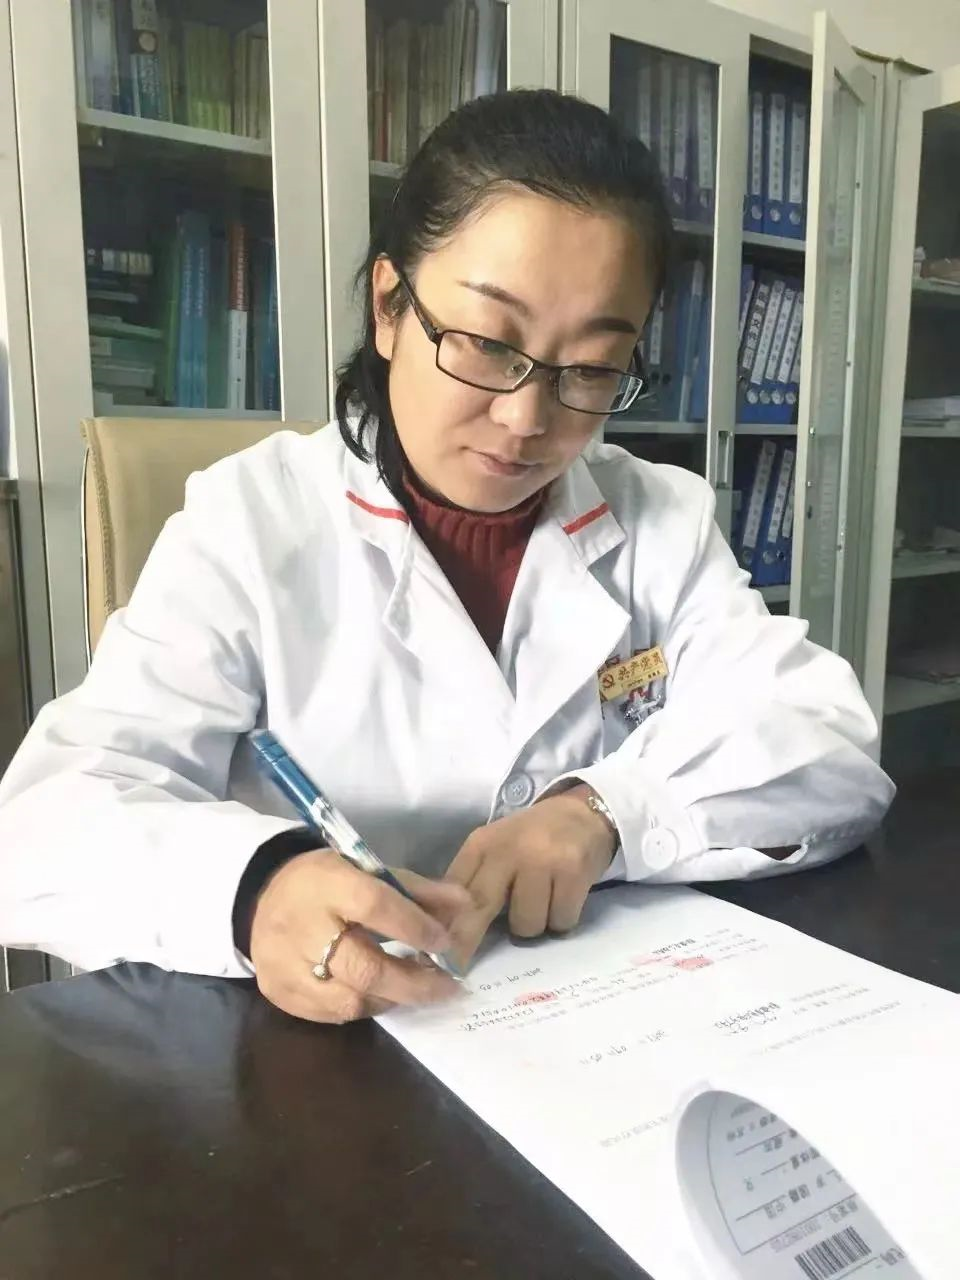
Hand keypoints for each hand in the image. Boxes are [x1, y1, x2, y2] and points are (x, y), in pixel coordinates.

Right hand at [249, 849, 471, 1023]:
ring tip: (415, 990)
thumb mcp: (365, 868)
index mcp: (327, 884)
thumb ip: (415, 889)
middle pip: (363, 968)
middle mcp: (301, 926)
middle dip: (413, 983)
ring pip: (349, 1000)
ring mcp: (285, 965)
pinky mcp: (278, 992)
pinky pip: (329, 1014)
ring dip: (391, 999)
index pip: (375, 906)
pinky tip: (379, 994)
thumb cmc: (324, 880)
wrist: (259, 896)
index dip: (415, 927)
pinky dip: (362, 1007)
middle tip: (447, 986)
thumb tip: (466, 904)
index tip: (446, 943)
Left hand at [445, 785, 616, 969]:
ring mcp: (542, 858)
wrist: (582, 814)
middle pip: (480, 905)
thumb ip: (472, 884)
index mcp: (482, 844)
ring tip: (542, 904)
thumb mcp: (495, 851)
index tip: (433, 954)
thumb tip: (443, 931)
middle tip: (459, 967)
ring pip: (526, 924)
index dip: (442, 925)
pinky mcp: (573, 870)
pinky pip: (560, 921)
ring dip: (534, 927)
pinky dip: (562, 920)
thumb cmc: (531, 841)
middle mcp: (508, 848)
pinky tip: (564, 899)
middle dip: (467, 940)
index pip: (453, 889)